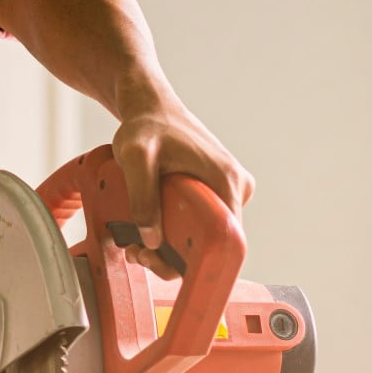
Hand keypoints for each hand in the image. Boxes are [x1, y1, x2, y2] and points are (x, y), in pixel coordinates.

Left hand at [110, 93, 254, 274]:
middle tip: (140, 254)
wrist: (151, 108)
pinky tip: (150, 232)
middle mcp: (236, 187)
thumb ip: (142, 197)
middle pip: (215, 243)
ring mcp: (228, 189)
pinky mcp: (216, 191)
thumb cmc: (146, 127)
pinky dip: (177, 234)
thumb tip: (153, 239)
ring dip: (172, 250)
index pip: (227, 240)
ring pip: (207, 236)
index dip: (199, 263)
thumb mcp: (134, 158)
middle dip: (175, 259)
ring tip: (138, 246)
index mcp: (226, 180)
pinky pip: (202, 223)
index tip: (164, 264)